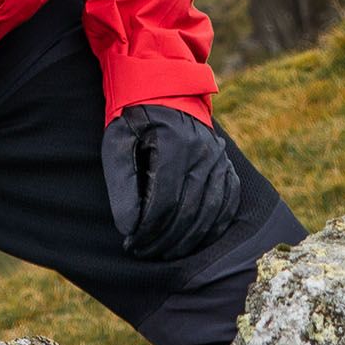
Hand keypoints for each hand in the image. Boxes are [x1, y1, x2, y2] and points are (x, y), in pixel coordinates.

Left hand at [102, 104, 242, 260]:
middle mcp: (202, 152)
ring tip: (165, 252)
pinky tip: (196, 240)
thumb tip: (129, 227)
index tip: (131, 243)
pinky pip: (227, 202)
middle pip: (188, 211)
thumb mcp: (117, 144)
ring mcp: (218, 158)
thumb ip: (122, 185)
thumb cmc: (134, 122)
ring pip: (210, 211)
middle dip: (164, 240)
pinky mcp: (226, 164)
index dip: (147, 230)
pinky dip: (213, 226)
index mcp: (173, 144)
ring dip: (188, 240)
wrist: (162, 93)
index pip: (164, 202)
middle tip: (145, 252)